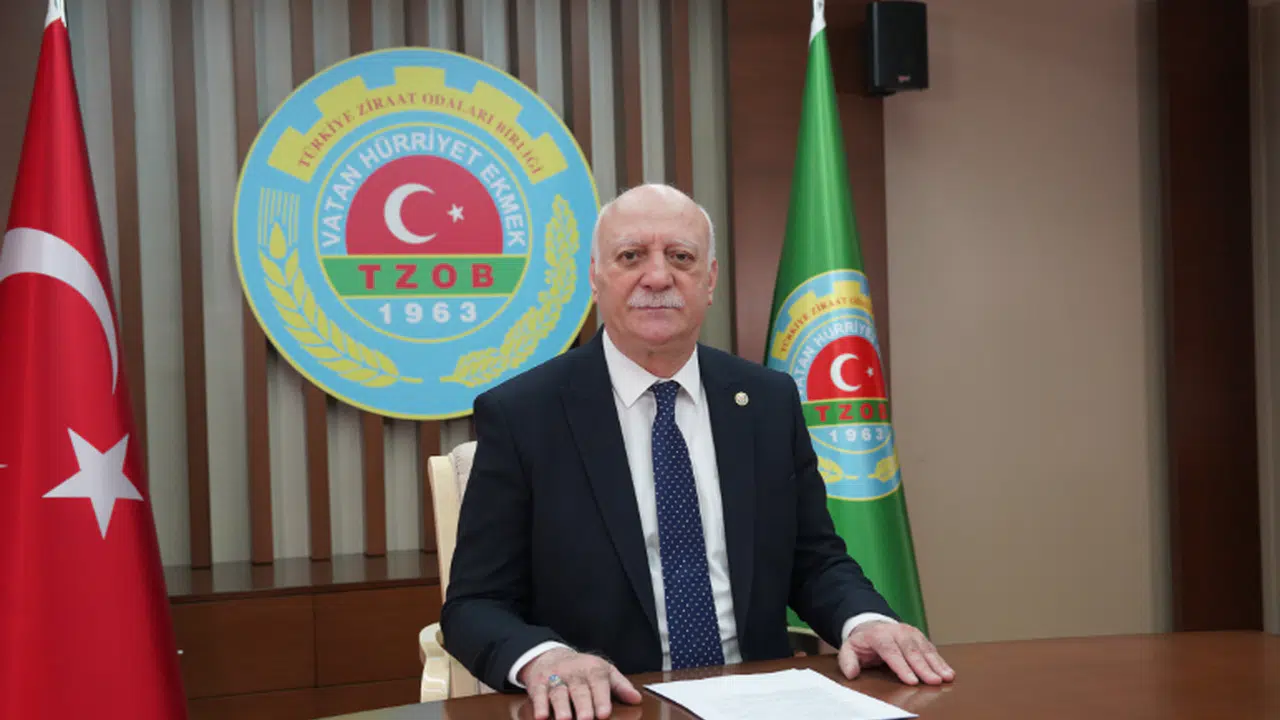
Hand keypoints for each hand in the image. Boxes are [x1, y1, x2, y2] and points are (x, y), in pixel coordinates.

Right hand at [518, 647, 642, 719]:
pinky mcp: (538, 684)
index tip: (604, 713)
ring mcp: (555, 677)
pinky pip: (538, 694)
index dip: (601, 699)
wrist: (551, 655)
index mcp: (593, 669)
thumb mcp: (604, 671)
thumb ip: (620, 686)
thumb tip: (637, 699)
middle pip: (579, 690)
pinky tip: (541, 717)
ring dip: (561, 707)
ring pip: (558, 693)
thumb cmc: (583, 669)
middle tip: (586, 719)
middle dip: (583, 705)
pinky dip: (539, 705)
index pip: (598, 683)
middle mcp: (574, 673)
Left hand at [839, 620, 954, 685]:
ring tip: (947, 677)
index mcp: (879, 635)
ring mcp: (910, 633)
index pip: (891, 652)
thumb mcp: (849, 649)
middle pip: (912, 651)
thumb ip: (847, 661)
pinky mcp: (920, 637)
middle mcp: (897, 632)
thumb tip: (851, 673)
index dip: (902, 667)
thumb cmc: (863, 642)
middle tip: (934, 681)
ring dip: (937, 664)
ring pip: (925, 649)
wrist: (872, 624)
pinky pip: (931, 649)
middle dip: (924, 667)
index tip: (912, 680)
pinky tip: (948, 671)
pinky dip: (940, 661)